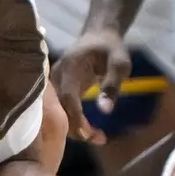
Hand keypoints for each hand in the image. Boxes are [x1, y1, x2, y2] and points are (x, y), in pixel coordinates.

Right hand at [51, 28, 130, 144]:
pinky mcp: (58, 91)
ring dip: (75, 129)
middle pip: (58, 108)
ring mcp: (55, 84)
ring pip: (58, 112)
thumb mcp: (119, 64)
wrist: (99, 36)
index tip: (88, 134)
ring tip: (99, 138)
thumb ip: (112, 85)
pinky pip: (61, 110)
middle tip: (99, 139)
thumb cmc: (111, 49)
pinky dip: (74, 123)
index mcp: (70, 67)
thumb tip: (105, 111)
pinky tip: (91, 131)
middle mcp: (56, 76)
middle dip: (76, 128)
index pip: (67, 96)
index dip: (75, 117)